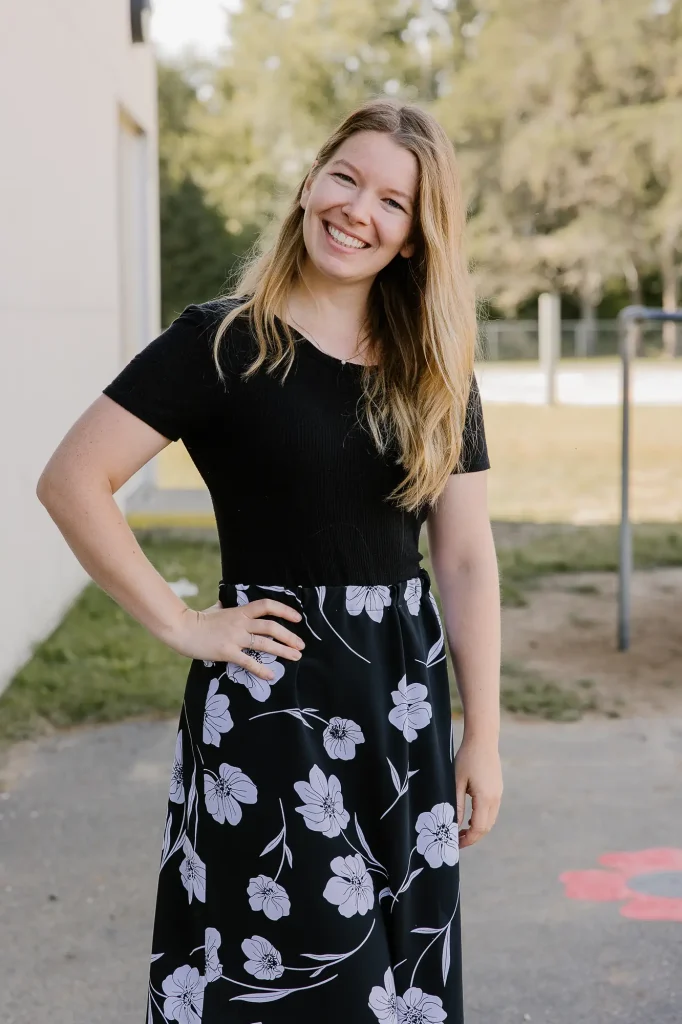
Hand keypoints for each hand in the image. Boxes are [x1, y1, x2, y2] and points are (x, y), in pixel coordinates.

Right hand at [168, 597, 304, 679]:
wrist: (182, 629)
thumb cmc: (198, 619)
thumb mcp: (216, 609)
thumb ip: (227, 608)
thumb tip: (227, 603)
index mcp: (239, 611)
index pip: (267, 606)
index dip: (284, 610)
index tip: (297, 618)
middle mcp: (240, 623)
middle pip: (271, 627)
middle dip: (289, 636)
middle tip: (301, 645)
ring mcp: (234, 637)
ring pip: (264, 643)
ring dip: (283, 650)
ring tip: (296, 656)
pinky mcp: (227, 652)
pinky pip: (248, 662)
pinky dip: (261, 669)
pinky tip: (271, 675)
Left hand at [455, 736, 502, 848]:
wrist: (483, 739)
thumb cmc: (466, 758)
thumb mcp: (456, 781)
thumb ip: (456, 804)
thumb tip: (454, 825)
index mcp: (485, 798)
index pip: (479, 828)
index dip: (468, 839)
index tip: (455, 844)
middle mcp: (495, 799)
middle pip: (486, 827)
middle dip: (473, 837)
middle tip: (456, 841)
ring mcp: (498, 794)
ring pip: (490, 820)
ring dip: (478, 828)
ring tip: (461, 831)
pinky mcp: (497, 789)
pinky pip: (492, 811)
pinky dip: (482, 819)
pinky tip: (470, 817)